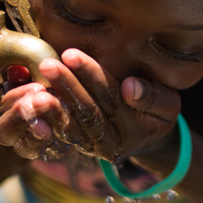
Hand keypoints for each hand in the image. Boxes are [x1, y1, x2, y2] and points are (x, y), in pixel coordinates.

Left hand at [0, 50, 180, 163]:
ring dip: (53, 102)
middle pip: (88, 112)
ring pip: (71, 124)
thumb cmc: (158, 110)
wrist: (147, 136)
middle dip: (67, 85)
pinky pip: (61, 132)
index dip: (92, 76)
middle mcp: (113, 144)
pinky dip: (47, 115)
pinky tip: (33, 95)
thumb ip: (154, 97)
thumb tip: (129, 88)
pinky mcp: (79, 146)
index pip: (112, 99)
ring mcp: (93, 148)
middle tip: (48, 63)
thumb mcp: (169, 105)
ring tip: (37, 81)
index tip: (71, 54)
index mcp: (137, 130)